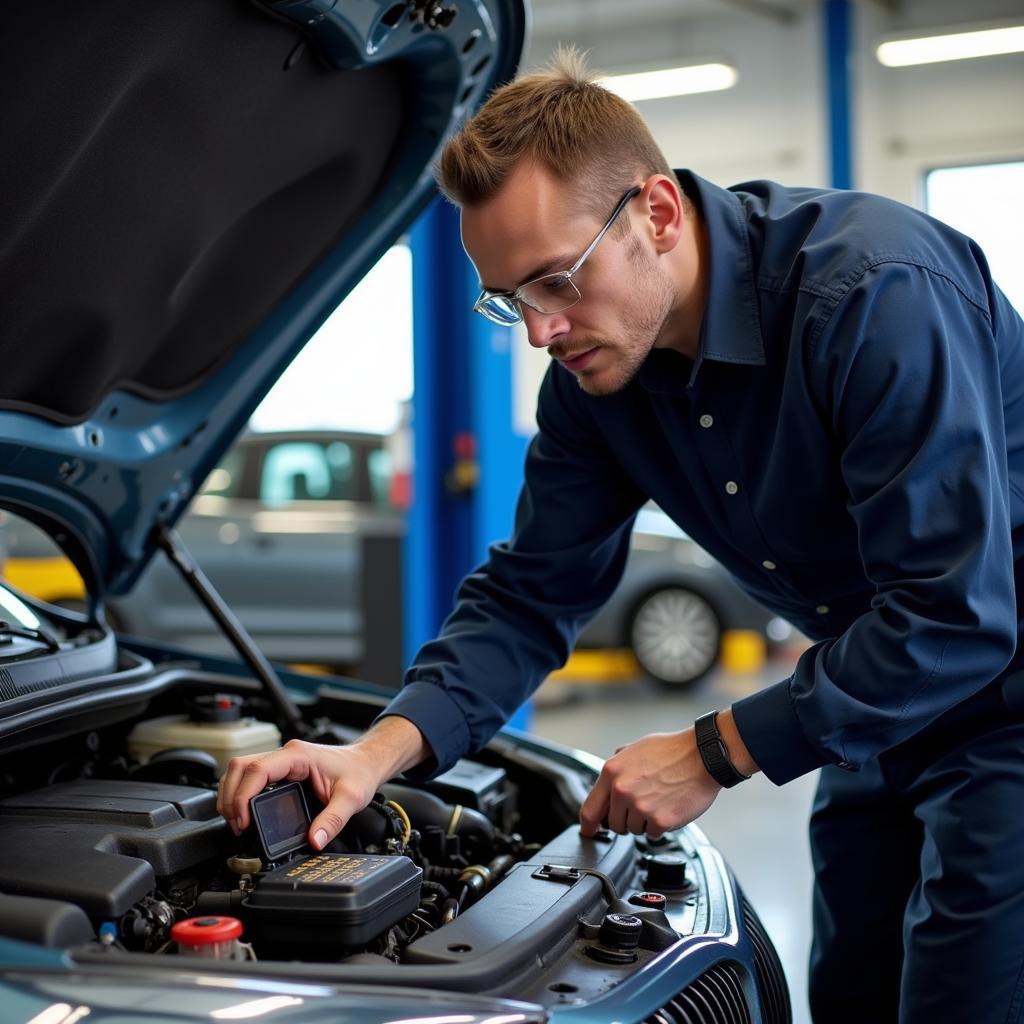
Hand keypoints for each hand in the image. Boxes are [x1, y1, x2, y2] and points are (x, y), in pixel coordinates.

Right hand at [217, 715, 429, 849]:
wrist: (367, 762)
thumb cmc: (359, 773)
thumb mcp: (351, 798)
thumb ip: (333, 820)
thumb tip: (315, 840)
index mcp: (298, 756)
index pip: (257, 770)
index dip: (242, 796)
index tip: (241, 820)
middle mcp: (286, 754)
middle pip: (240, 767)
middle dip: (230, 796)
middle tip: (235, 825)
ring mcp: (282, 761)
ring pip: (241, 769)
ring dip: (232, 794)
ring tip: (235, 821)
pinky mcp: (281, 770)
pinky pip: (250, 776)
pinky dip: (240, 793)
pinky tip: (243, 812)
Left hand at [579, 728, 720, 838]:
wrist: (702, 756)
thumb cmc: (672, 751)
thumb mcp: (635, 749)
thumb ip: (618, 766)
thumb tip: (609, 782)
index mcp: (612, 772)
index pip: (590, 809)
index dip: (588, 826)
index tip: (589, 832)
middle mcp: (622, 790)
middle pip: (614, 824)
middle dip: (626, 819)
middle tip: (642, 805)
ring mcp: (640, 807)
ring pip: (634, 830)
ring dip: (644, 821)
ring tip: (659, 800)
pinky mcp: (660, 821)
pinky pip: (652, 834)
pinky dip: (660, 825)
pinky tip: (668, 806)